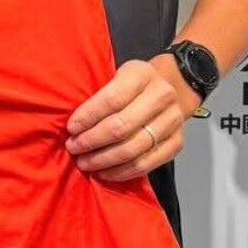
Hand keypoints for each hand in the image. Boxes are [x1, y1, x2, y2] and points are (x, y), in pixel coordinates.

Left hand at [65, 56, 201, 182]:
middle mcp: (162, 95)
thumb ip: (97, 94)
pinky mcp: (177, 142)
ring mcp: (173, 120)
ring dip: (104, 159)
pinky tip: (105, 172)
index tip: (71, 128)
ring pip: (133, 148)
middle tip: (74, 147)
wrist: (170, 88)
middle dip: (92, 141)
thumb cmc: (131, 86)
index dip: (88, 116)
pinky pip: (147, 164)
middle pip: (121, 126)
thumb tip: (71, 125)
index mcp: (142, 74)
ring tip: (85, 162)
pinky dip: (122, 172)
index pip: (112, 99)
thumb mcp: (115, 75)